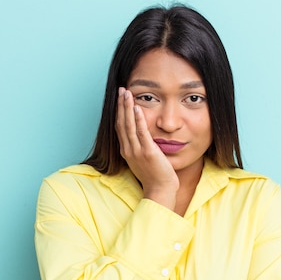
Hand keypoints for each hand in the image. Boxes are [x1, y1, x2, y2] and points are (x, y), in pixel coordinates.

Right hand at [115, 87, 178, 209]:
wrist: (160, 190)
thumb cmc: (155, 176)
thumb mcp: (144, 159)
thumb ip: (141, 146)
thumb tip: (143, 135)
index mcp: (127, 151)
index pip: (120, 127)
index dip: (119, 111)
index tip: (121, 98)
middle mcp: (128, 150)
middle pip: (121, 122)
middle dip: (121, 105)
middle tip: (121, 89)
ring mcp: (136, 151)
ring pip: (128, 125)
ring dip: (126, 107)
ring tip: (126, 93)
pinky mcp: (147, 152)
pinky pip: (141, 133)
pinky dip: (138, 119)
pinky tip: (137, 107)